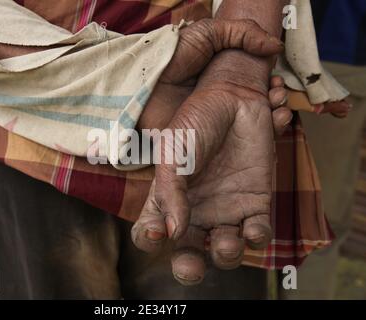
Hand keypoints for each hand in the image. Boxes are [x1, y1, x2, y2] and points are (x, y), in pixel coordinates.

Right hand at [132, 21, 287, 284]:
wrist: (236, 98)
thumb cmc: (197, 121)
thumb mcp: (174, 154)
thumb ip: (171, 192)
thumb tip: (173, 233)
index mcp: (168, 200)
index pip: (149, 232)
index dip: (149, 241)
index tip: (159, 233)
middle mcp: (194, 210)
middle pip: (187, 253)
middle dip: (188, 269)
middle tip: (191, 267)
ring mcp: (225, 209)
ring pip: (224, 250)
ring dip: (226, 256)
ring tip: (226, 241)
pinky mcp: (255, 202)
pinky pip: (257, 233)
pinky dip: (257, 239)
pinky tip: (252, 230)